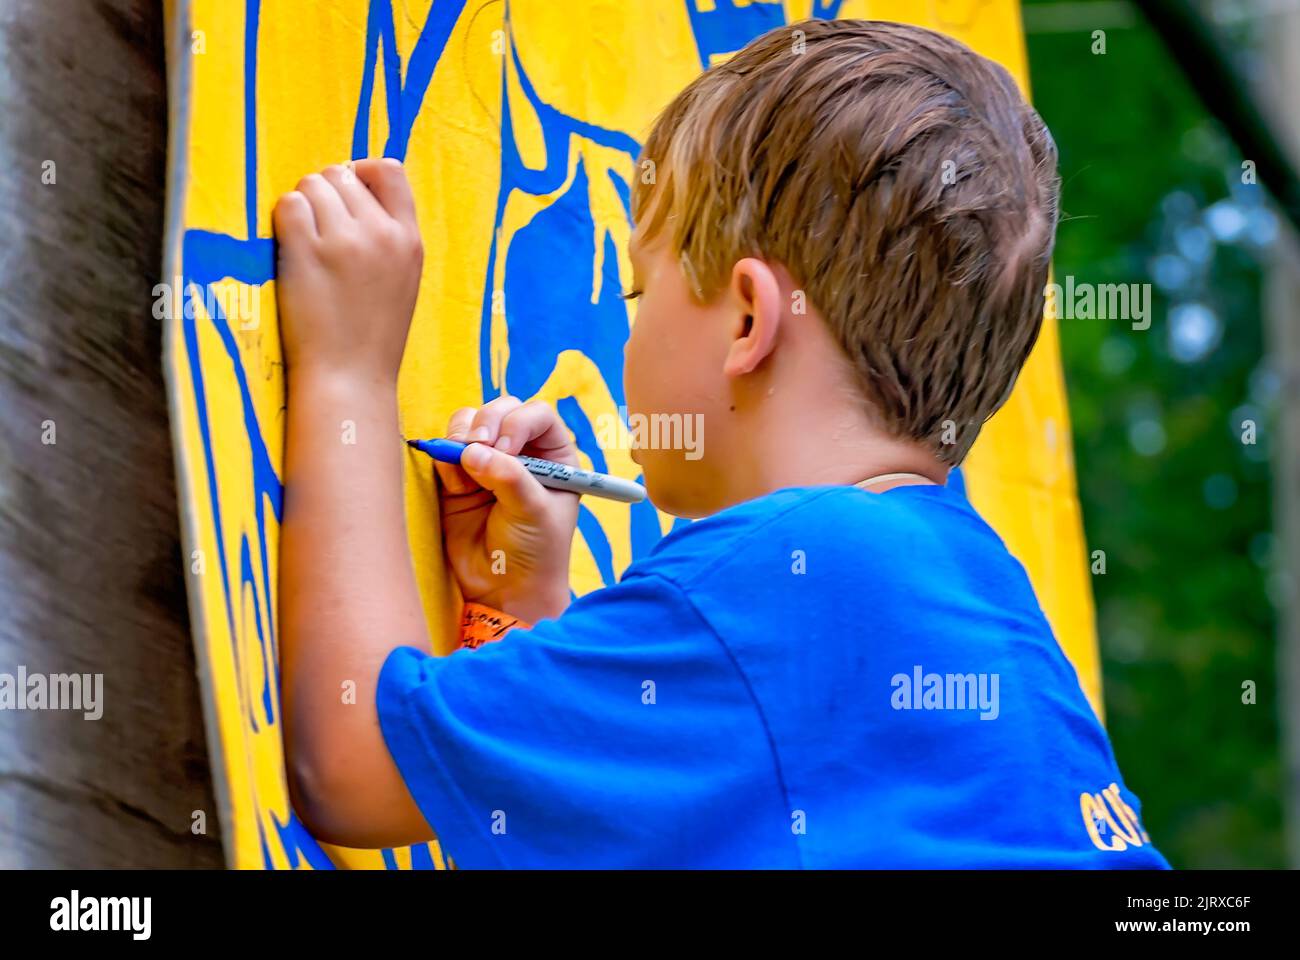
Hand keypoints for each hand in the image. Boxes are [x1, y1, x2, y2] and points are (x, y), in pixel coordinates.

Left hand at [272, 158, 422, 383]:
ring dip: (302, 205)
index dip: (362, 173)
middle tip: (317, 229)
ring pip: (312, 185)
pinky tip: (289, 249)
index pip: (390, 171)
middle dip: (325, 192)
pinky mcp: (306, 253)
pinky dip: (283, 219)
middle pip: (342, 175)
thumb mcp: (403, 281)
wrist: (349, 378)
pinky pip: (288, 205)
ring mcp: (343, 242)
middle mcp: (380, 235)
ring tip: (304, 242)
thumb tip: (356, 190)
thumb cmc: (372, 336)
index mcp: (410, 241)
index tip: (348, 194)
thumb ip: (390, 237)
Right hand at [434, 397, 579, 623]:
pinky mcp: (457, 479)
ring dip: (461, 433)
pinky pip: (446, 450)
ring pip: (468, 423)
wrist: (505, 591)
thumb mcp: (533, 511)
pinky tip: (454, 481)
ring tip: (461, 458)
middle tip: (477, 447)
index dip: (518, 422)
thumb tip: (471, 450)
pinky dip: (445, 455)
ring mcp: (488, 462)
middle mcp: (521, 452)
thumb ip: (507, 477)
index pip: (537, 415)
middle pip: (500, 410)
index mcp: (553, 455)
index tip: (505, 449)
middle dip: (486, 422)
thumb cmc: (535, 551)